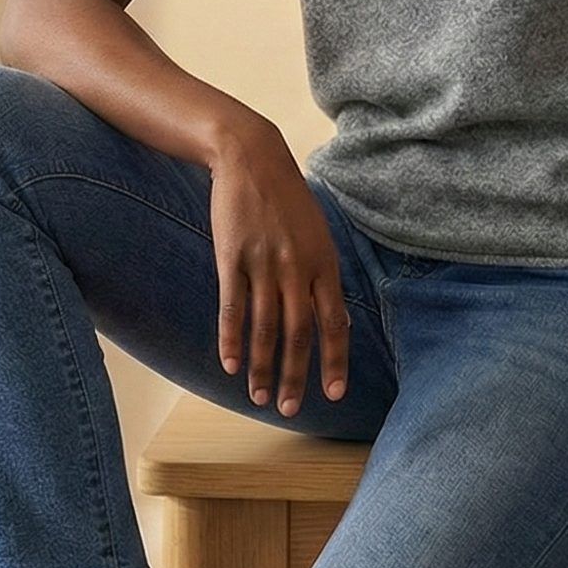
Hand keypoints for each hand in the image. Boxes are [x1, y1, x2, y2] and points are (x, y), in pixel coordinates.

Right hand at [208, 121, 349, 417]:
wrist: (252, 158)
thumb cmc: (287, 200)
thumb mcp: (318, 235)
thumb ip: (324, 278)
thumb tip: (337, 321)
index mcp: (324, 264)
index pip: (334, 323)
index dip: (334, 360)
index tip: (334, 393)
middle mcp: (297, 268)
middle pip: (299, 334)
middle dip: (296, 376)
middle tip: (290, 410)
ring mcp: (264, 264)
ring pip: (265, 328)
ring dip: (263, 367)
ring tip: (260, 397)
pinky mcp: (232, 258)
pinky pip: (233, 307)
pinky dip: (231, 339)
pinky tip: (230, 365)